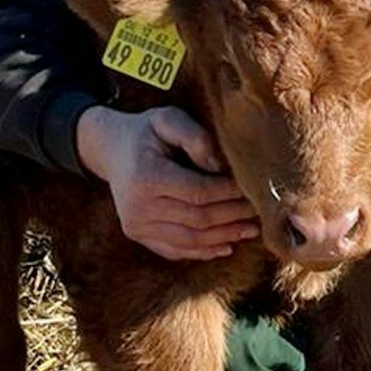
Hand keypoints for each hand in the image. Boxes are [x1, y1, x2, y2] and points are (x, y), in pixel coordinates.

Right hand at [74, 106, 260, 260]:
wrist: (110, 149)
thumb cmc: (146, 131)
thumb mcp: (168, 119)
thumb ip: (195, 136)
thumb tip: (219, 166)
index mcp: (146, 176)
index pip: (199, 192)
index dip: (229, 193)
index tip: (252, 188)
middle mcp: (138, 206)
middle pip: (198, 219)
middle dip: (233, 216)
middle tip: (260, 210)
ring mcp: (136, 225)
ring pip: (190, 240)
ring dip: (224, 237)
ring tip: (251, 229)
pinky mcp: (138, 235)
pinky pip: (175, 250)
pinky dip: (203, 251)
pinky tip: (226, 245)